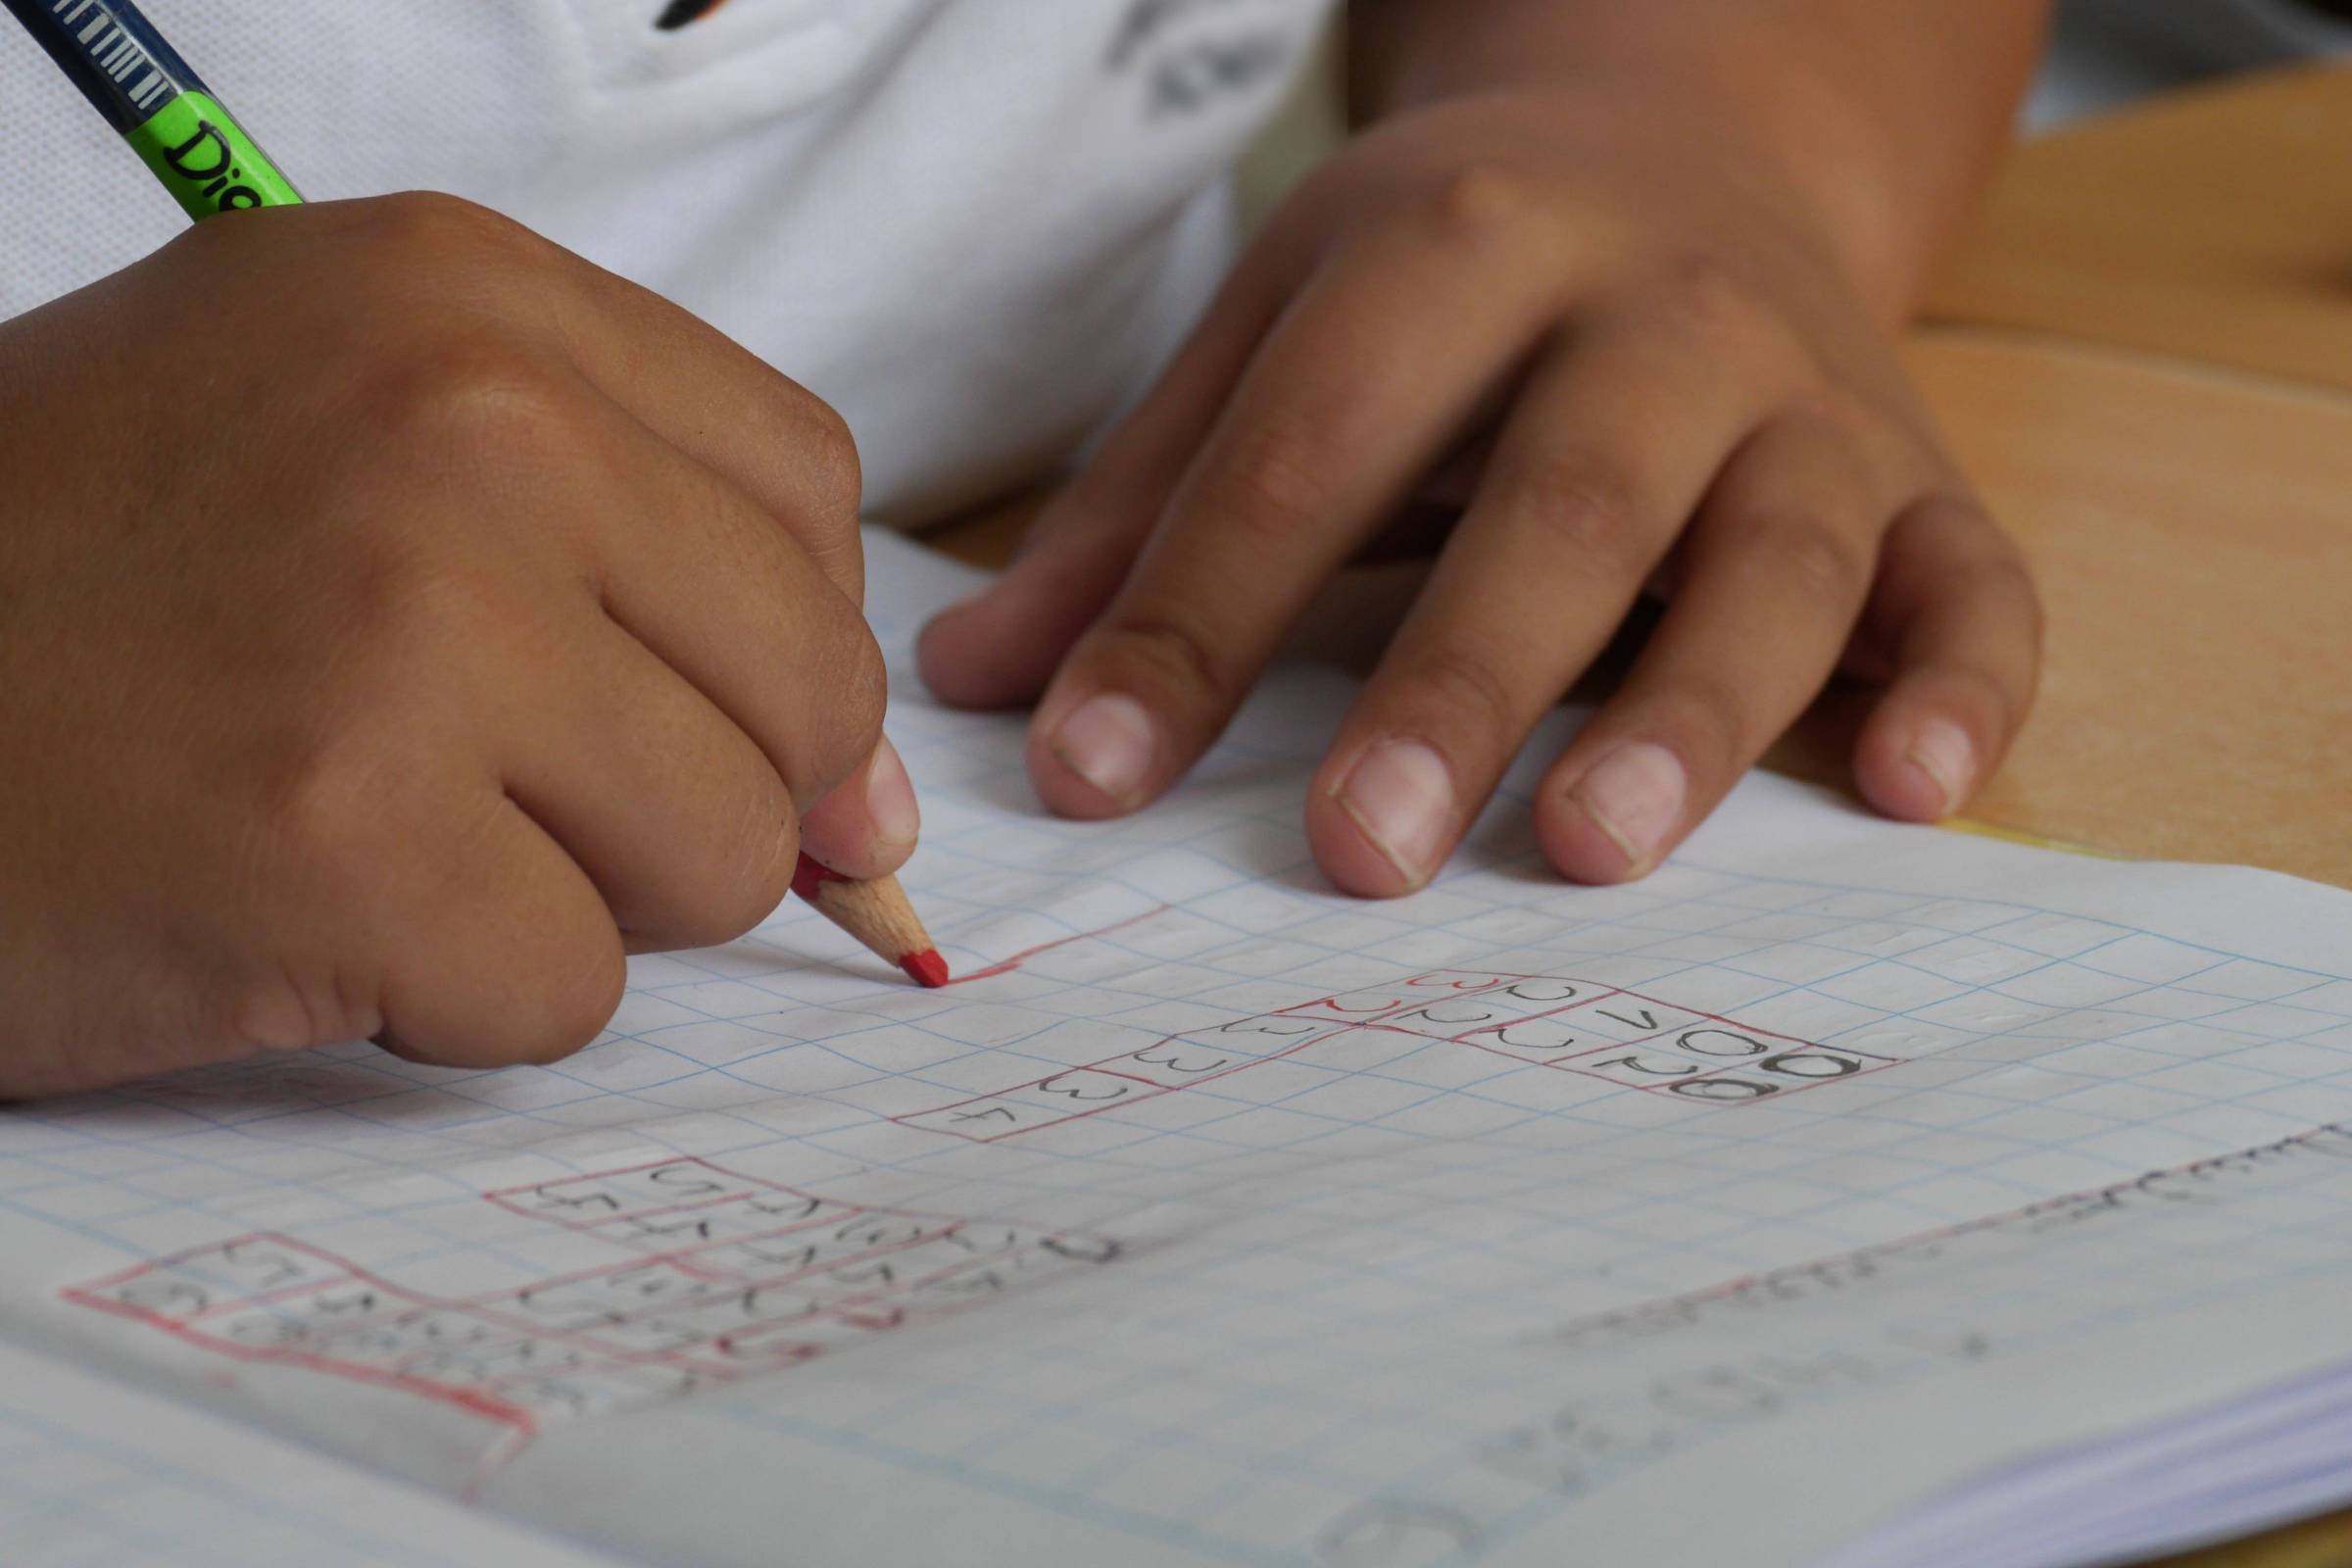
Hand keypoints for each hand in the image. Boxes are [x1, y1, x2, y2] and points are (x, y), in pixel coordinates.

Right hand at [0, 194, 909, 1096]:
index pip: (806, 493)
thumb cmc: (84, 589)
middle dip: (693, 786)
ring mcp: (414, 624)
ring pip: (724, 853)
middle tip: (492, 784)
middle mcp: (468, 422)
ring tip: (386, 831)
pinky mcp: (347, 837)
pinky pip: (573, 990)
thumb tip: (878, 807)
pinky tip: (306, 911)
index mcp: (470, 298)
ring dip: (577, 894)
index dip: (769, 638)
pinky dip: (458, 998)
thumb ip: (642, 573)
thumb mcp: (353, 453)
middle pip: (808, 685)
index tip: (682, 705)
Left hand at [918, 86, 2037, 894]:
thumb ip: (1142, 509)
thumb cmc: (1455, 279)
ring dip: (1694, 706)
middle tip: (1359, 853)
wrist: (1694, 141)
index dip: (1195, 618)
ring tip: (1592, 850)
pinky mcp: (1924, 476)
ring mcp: (1809, 396)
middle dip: (1460, 678)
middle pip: (1563, 500)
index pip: (1310, 450)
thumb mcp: (1281, 332)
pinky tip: (1911, 795)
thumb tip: (974, 691)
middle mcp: (1656, 311)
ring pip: (1778, 553)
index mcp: (1460, 249)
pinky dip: (1965, 686)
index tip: (1092, 780)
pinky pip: (1976, 583)